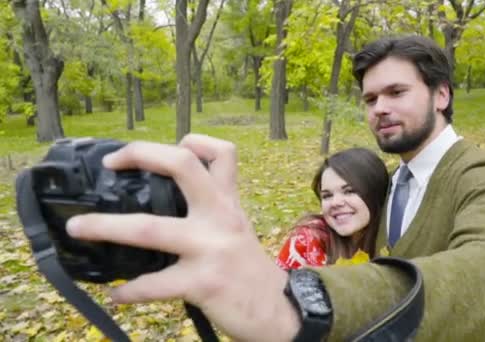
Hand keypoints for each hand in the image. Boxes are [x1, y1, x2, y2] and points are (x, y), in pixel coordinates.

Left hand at [66, 134, 298, 340]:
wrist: (280, 310)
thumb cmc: (250, 270)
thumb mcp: (237, 229)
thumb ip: (210, 211)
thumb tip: (160, 204)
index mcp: (229, 202)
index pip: (220, 153)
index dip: (191, 140)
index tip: (158, 151)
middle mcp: (221, 216)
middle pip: (182, 165)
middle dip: (140, 155)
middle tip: (111, 164)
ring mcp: (211, 248)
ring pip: (150, 228)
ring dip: (105, 226)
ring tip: (78, 228)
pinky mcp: (203, 282)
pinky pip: (155, 284)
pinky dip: (129, 289)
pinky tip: (117, 293)